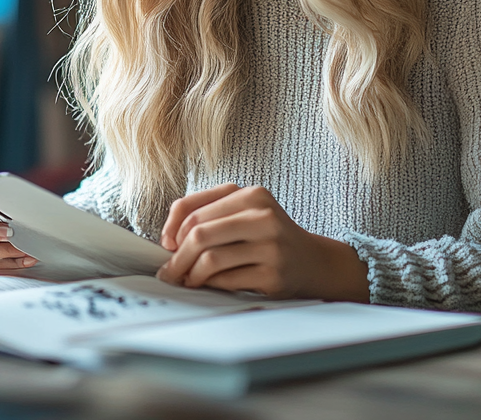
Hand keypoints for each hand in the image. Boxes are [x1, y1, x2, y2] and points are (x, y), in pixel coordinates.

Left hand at [156, 184, 368, 301]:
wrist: (312, 261)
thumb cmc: (268, 237)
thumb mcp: (245, 213)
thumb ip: (209, 215)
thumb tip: (169, 241)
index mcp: (251, 195)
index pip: (193, 208)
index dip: (171, 229)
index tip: (167, 245)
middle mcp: (263, 217)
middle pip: (199, 234)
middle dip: (178, 257)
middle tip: (170, 271)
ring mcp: (271, 247)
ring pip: (210, 259)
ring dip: (190, 274)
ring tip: (187, 280)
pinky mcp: (273, 275)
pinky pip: (226, 281)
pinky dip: (210, 285)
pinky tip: (209, 285)